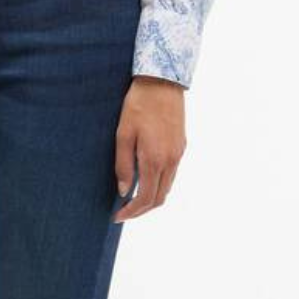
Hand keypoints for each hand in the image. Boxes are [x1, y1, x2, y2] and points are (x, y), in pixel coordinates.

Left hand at [112, 76, 186, 220]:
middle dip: (142, 210)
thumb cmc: (138, 105)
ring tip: (132, 198)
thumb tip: (124, 191)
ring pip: (167, 187)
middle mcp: (171, 160)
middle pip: (159, 198)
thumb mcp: (123, 134)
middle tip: (124, 212)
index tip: (118, 217)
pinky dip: (159, 184)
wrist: (162, 82)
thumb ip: (124, 165)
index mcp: (155, 159)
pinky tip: (145, 179)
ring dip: (151, 197)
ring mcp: (178, 154)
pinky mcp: (181, 146)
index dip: (132, 212)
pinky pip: (172, 174)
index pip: (146, 198)